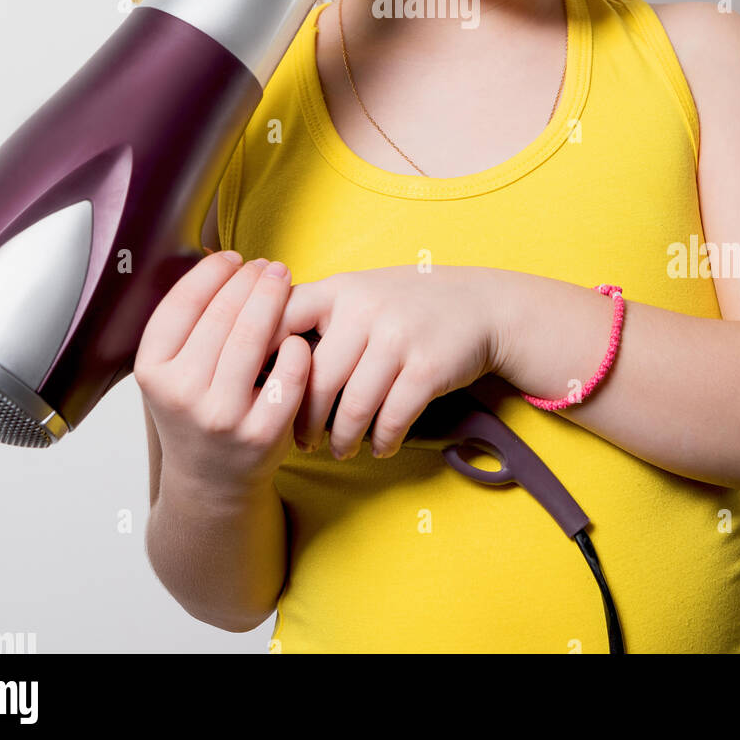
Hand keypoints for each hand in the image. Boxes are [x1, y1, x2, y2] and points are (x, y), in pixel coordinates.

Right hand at [134, 253, 311, 500]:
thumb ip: (186, 326)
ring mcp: (221, 416)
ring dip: (273, 299)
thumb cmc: (196, 411)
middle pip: (221, 315)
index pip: (181, 304)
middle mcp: (181, 394)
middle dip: (250, 280)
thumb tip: (220, 261)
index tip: (232, 256)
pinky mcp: (261, 433)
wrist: (210, 482)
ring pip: (253, 337)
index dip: (211, 272)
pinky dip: (297, 347)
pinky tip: (298, 334)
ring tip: (284, 280)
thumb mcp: (171, 372)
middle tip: (269, 265)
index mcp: (152, 371)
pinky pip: (288, 373)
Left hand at [266, 265, 498, 460]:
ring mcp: (398, 337)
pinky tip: (380, 446)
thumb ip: (319, 314)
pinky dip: (382, 440)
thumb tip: (261, 357)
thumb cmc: (409, 303)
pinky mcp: (427, 367)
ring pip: (353, 405)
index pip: (283, 320)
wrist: (482, 304)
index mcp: (341, 289)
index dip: (262, 360)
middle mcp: (365, 309)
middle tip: (301, 442)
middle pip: (315, 378)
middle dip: (304, 420)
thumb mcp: (362, 291)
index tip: (256, 393)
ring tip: (340, 449)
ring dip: (343, 438)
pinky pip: (392, 417)